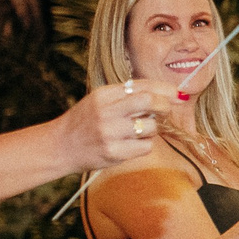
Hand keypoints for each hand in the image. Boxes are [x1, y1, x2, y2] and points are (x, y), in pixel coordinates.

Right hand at [56, 78, 184, 171]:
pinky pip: (145, 147)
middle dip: (164, 106)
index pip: (142, 86)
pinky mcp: (113, 152)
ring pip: (150, 127)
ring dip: (151, 129)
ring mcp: (109, 133)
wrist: (60, 146)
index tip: (178, 94)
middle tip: (165, 111)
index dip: (165, 89)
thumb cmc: (85, 122)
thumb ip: (127, 95)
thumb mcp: (100, 100)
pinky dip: (144, 145)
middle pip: (149, 101)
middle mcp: (106, 111)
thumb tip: (165, 95)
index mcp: (104, 94)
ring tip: (136, 131)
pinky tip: (131, 144)